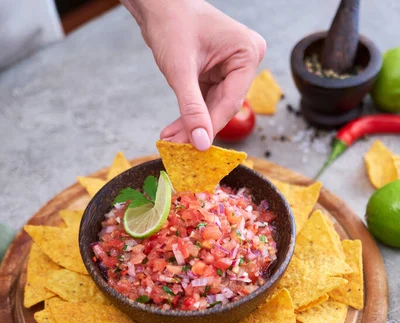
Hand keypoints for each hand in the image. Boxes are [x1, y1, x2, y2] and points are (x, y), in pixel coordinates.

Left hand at [122, 0, 265, 149]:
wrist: (158, 3)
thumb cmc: (171, 23)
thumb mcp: (181, 70)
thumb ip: (191, 108)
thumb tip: (200, 142)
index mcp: (246, 53)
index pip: (231, 101)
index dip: (212, 127)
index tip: (197, 149)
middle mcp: (244, 61)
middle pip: (222, 106)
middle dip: (198, 128)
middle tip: (178, 149)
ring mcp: (231, 68)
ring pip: (212, 107)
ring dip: (191, 125)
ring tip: (171, 141)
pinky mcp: (218, 74)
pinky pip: (205, 101)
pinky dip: (189, 115)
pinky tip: (174, 131)